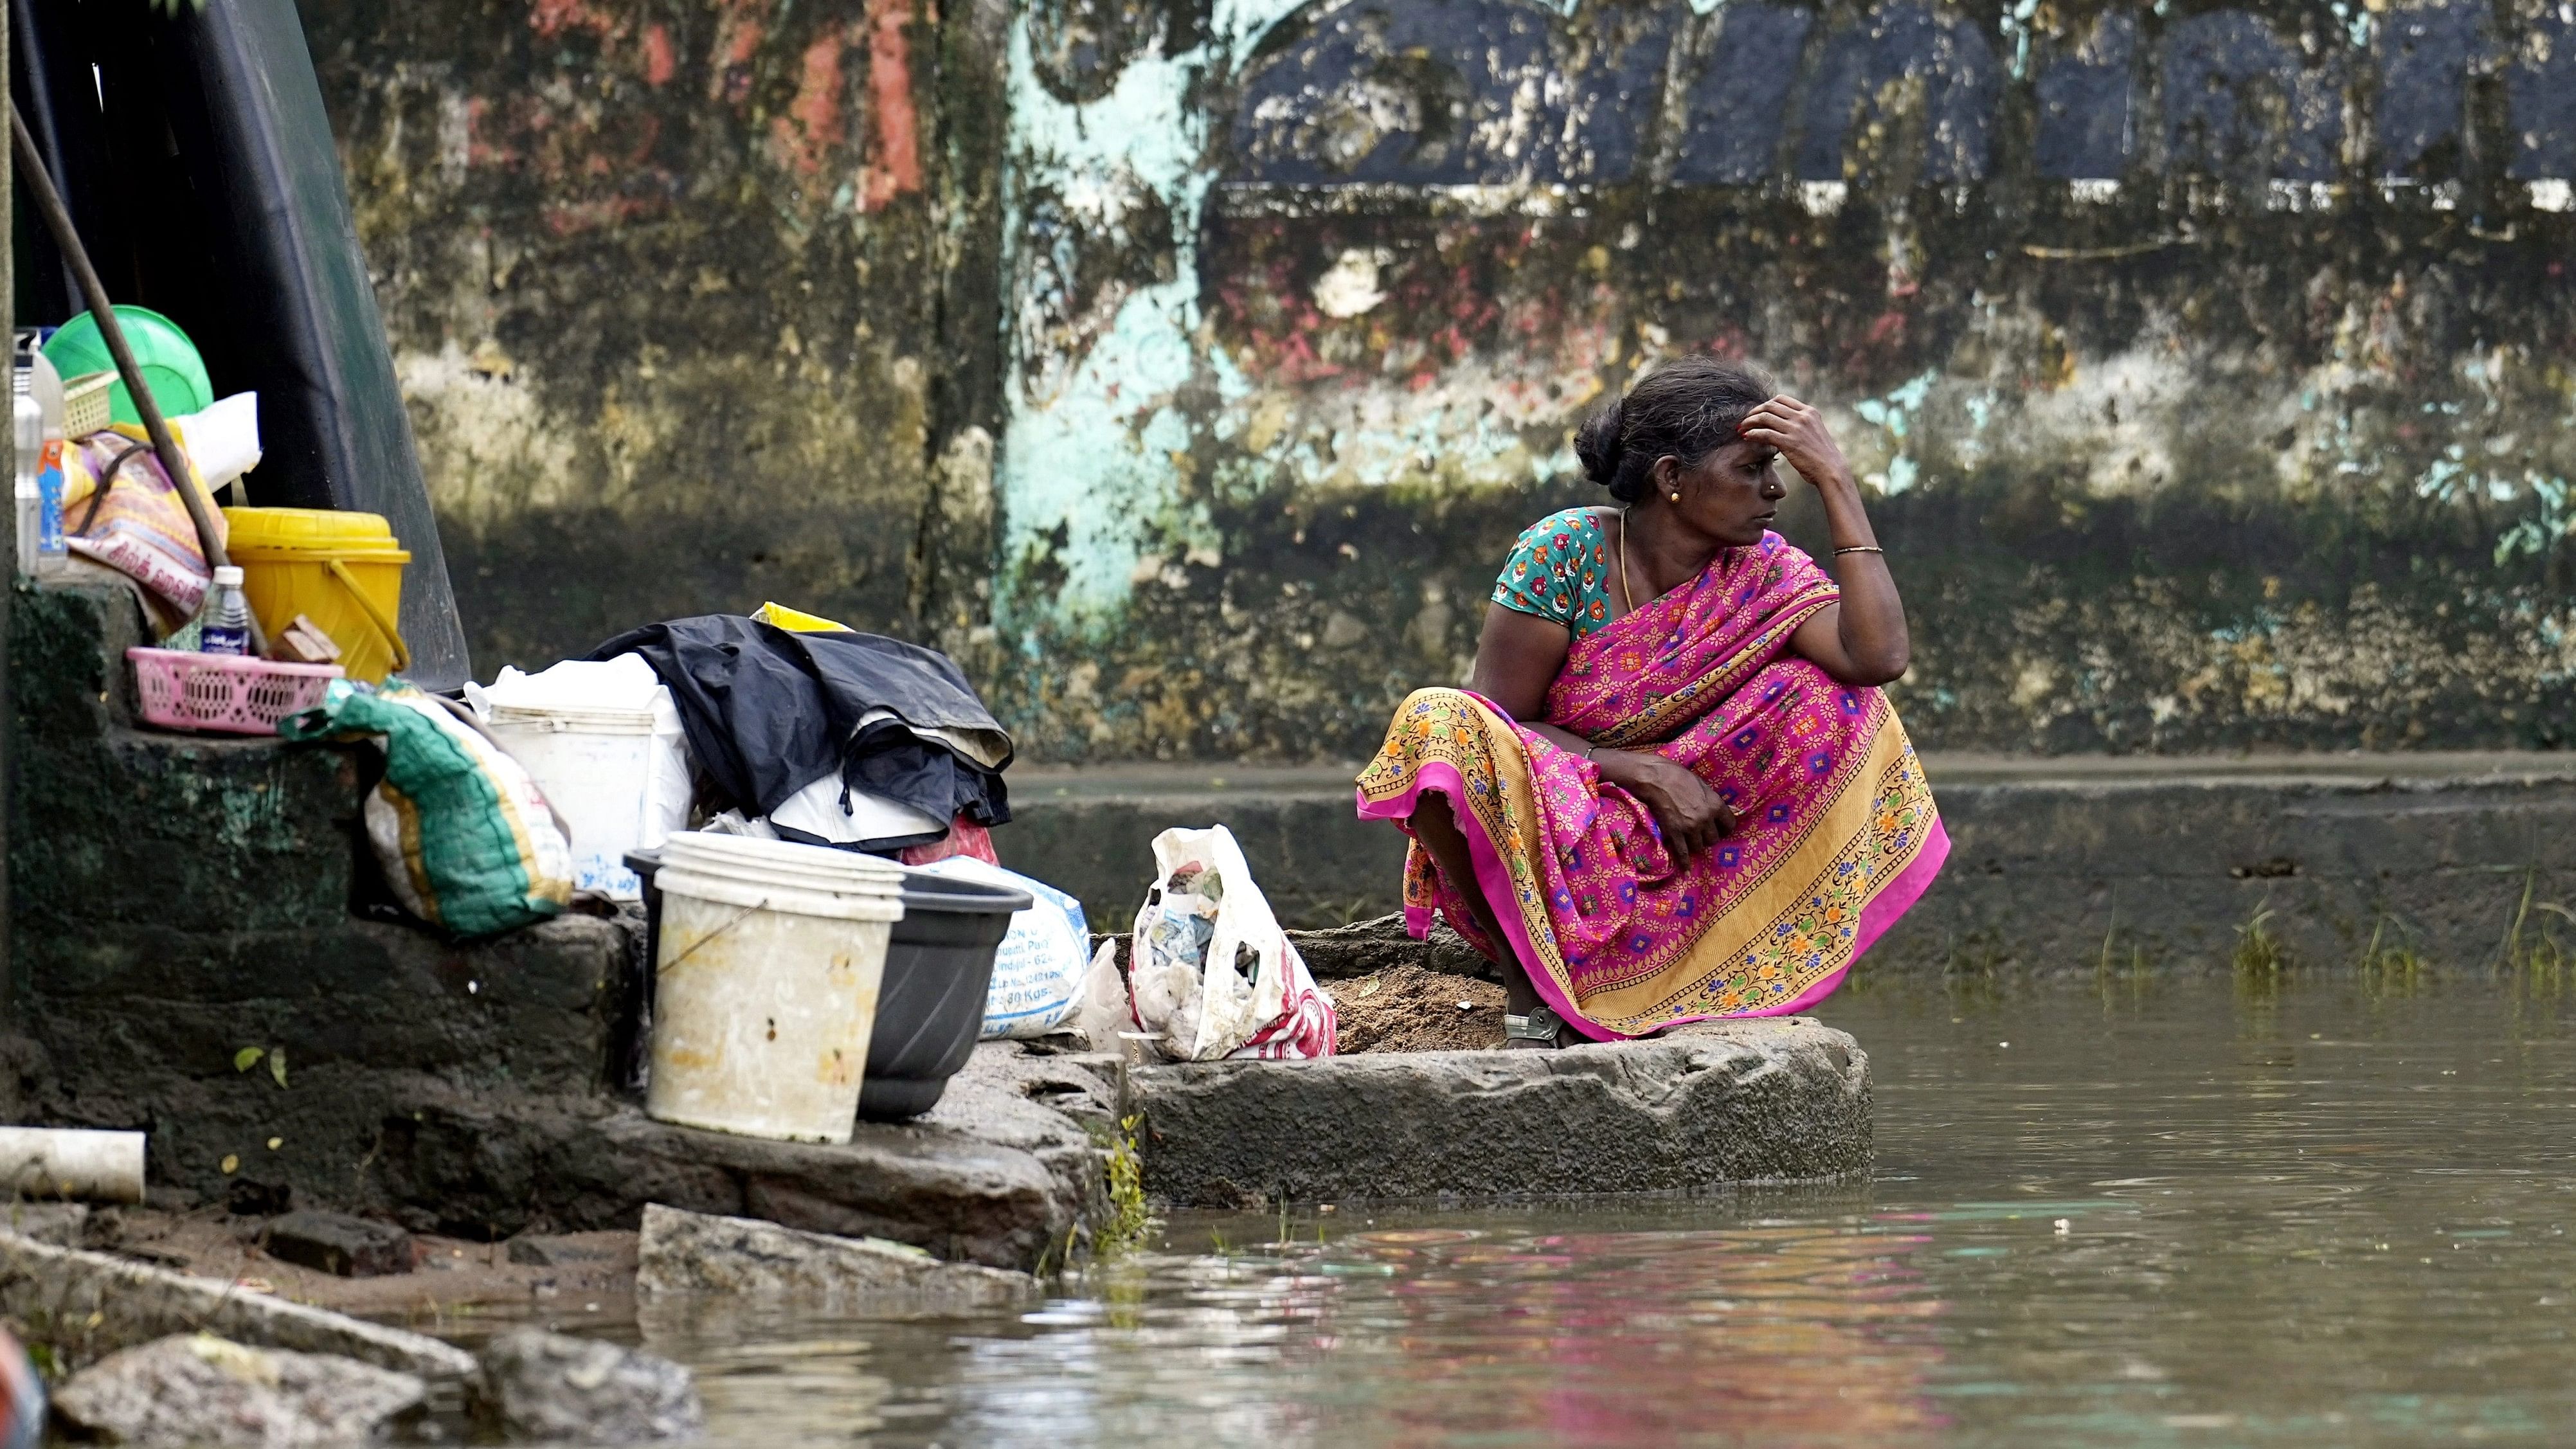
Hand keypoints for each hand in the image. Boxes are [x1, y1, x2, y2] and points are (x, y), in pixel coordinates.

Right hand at [1598, 750, 1735, 857]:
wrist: (1654, 777)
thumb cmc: (1678, 775)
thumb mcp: (1702, 784)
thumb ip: (1711, 800)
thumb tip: (1717, 810)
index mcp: (1715, 804)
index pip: (1730, 825)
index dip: (1724, 828)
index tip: (1719, 829)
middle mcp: (1706, 818)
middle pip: (1713, 839)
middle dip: (1707, 837)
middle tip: (1701, 834)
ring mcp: (1690, 827)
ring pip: (1699, 847)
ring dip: (1695, 845)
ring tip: (1689, 841)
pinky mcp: (1675, 833)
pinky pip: (1683, 853)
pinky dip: (1684, 864)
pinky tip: (1686, 872)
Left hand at [1739, 395, 1852, 491]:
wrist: (1831, 469)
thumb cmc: (1821, 454)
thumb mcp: (1814, 431)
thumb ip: (1800, 424)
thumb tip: (1781, 424)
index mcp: (1809, 411)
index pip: (1781, 399)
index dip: (1765, 405)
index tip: (1757, 413)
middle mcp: (1802, 416)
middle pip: (1770, 406)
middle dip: (1754, 412)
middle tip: (1745, 421)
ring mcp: (1796, 428)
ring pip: (1765, 417)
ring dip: (1749, 422)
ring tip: (1741, 429)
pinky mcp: (1789, 442)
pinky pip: (1765, 433)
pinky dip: (1753, 433)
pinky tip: (1747, 437)